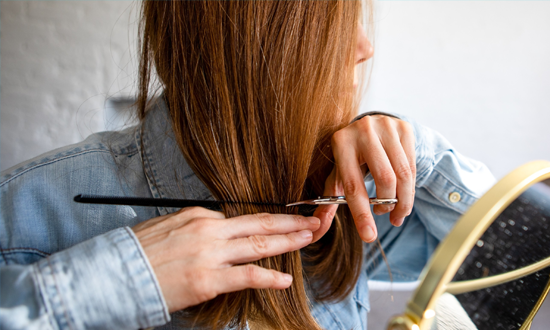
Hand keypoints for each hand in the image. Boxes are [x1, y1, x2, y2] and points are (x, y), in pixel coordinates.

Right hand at [132, 207, 319, 312]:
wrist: (114, 273)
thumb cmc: (138, 253)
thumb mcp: (168, 227)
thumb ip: (196, 227)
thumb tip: (216, 231)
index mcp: (199, 215)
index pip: (240, 219)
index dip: (265, 222)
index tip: (282, 222)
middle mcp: (208, 229)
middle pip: (258, 223)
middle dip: (289, 221)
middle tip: (311, 220)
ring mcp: (210, 253)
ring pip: (258, 244)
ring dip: (288, 241)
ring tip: (308, 238)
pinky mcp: (208, 279)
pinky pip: (247, 276)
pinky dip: (269, 277)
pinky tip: (285, 279)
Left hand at [313, 115, 415, 242]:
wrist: (370, 126)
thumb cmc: (351, 157)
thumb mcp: (338, 175)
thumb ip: (328, 202)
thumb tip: (316, 231)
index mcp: (341, 143)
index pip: (353, 186)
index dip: (361, 214)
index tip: (369, 236)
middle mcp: (363, 131)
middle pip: (385, 180)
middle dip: (387, 205)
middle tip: (383, 214)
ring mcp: (386, 126)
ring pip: (403, 175)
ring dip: (403, 201)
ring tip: (396, 212)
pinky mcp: (404, 127)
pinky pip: (413, 166)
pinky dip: (410, 188)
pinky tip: (404, 195)